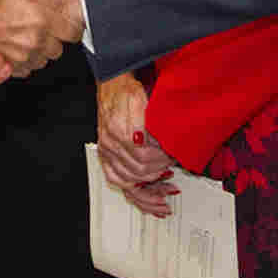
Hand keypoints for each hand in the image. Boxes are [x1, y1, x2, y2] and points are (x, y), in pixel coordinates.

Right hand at [97, 73, 176, 216]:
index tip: (173, 158)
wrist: (111, 85)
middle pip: (137, 171)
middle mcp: (110, 142)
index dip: (161, 160)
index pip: (143, 156)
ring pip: (126, 181)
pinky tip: (144, 189)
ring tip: (162, 192)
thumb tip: (162, 142)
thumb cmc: (126, 90)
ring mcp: (106, 150)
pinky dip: (131, 188)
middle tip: (172, 171)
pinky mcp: (105, 154)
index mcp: (119, 129)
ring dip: (147, 188)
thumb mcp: (142, 99)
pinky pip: (114, 179)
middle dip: (158, 173)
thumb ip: (151, 121)